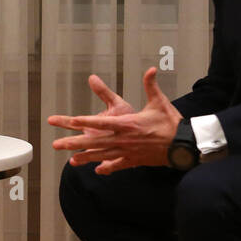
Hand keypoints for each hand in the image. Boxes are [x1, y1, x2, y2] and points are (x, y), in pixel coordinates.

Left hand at [47, 67, 182, 174]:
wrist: (183, 146)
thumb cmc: (171, 123)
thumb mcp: (159, 102)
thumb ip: (151, 85)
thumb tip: (151, 69)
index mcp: (128, 124)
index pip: (102, 122)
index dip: (85, 121)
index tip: (71, 120)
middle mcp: (123, 139)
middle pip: (94, 142)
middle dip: (74, 142)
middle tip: (56, 144)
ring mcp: (127, 152)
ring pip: (101, 156)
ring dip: (84, 158)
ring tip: (69, 161)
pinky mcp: (133, 161)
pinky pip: (117, 165)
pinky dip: (107, 168)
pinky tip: (96, 170)